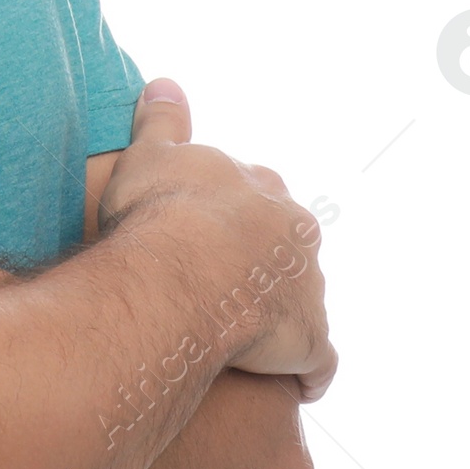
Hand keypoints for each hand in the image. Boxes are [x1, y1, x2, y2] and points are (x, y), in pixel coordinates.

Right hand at [98, 77, 336, 401]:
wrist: (180, 272)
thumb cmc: (160, 210)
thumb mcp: (152, 154)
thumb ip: (163, 121)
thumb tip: (165, 83)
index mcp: (265, 191)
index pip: (260, 200)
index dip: (231, 218)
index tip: (202, 233)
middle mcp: (297, 237)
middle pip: (291, 250)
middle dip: (268, 264)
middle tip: (223, 285)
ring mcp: (308, 291)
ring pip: (304, 303)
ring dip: (283, 318)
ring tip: (244, 338)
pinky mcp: (310, 343)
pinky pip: (317, 365)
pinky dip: (307, 375)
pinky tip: (288, 385)